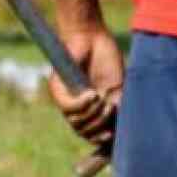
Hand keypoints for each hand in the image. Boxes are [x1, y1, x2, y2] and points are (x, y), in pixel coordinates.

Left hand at [47, 25, 123, 146]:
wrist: (94, 37)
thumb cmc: (107, 60)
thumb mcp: (118, 89)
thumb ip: (118, 110)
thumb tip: (118, 133)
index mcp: (90, 108)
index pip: (90, 133)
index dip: (99, 140)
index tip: (110, 137)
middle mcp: (76, 106)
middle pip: (83, 132)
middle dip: (98, 126)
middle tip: (110, 109)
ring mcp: (66, 98)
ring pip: (75, 122)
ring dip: (92, 115)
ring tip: (103, 100)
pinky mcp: (57, 89)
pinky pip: (67, 108)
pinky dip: (81, 105)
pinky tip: (92, 94)